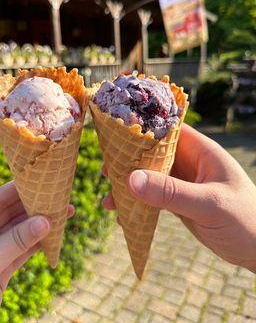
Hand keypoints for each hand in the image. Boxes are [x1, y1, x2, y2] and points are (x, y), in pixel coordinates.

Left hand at [0, 182, 74, 322]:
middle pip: (6, 215)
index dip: (15, 191)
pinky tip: (52, 235)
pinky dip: (35, 245)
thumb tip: (45, 221)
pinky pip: (19, 253)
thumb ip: (15, 241)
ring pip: (16, 234)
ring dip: (38, 226)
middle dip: (32, 207)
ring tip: (63, 213)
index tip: (39, 181)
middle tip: (57, 197)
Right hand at [103, 124, 255, 271]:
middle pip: (152, 152)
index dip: (142, 128)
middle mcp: (189, 162)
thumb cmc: (245, 219)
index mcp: (200, 151)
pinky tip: (122, 212)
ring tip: (109, 196)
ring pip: (149, 175)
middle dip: (128, 160)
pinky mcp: (178, 201)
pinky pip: (152, 196)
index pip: (168, 130)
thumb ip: (171, 192)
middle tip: (106, 168)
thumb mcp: (208, 204)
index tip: (115, 132)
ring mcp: (182, 182)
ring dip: (129, 183)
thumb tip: (131, 180)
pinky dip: (136, 202)